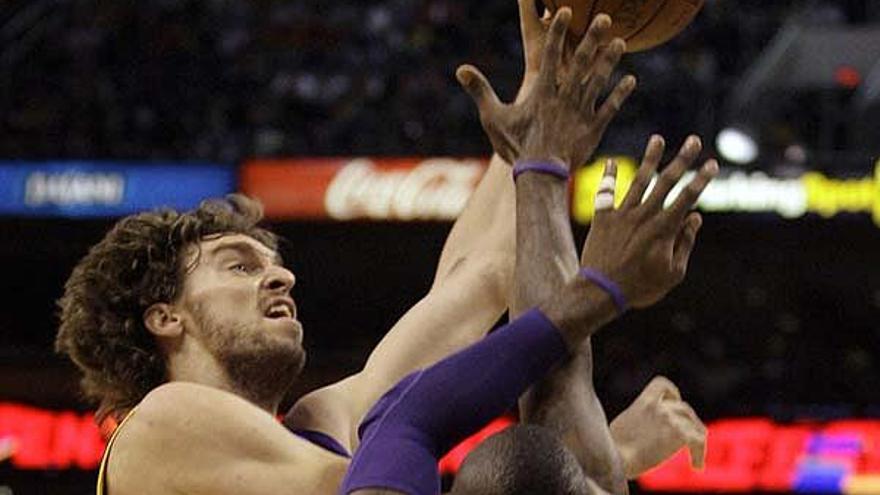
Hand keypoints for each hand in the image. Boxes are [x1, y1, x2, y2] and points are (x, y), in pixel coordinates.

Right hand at [456, 9, 635, 167]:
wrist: (540, 173)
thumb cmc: (515, 146)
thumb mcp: (493, 117)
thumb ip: (479, 90)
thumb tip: (460, 69)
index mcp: (543, 91)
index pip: (552, 54)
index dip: (559, 31)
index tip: (566, 11)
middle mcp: (566, 97)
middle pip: (582, 62)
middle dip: (592, 38)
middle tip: (604, 17)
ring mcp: (582, 112)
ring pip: (599, 81)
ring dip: (610, 60)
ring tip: (620, 42)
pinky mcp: (593, 128)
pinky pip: (610, 108)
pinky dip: (620, 94)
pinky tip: (631, 79)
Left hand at [580, 135, 718, 308]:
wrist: (600, 291)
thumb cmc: (640, 287)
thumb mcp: (672, 273)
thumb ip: (685, 243)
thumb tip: (696, 218)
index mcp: (664, 228)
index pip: (688, 197)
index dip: (702, 179)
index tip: (712, 163)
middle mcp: (644, 216)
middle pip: (667, 182)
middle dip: (682, 159)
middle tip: (693, 140)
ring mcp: (622, 215)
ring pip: (639, 181)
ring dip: (650, 159)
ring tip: (657, 138)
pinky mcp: (603, 219)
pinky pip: (606, 193)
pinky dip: (609, 177)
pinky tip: (611, 162)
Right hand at [609, 376, 706, 478]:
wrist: (618, 459)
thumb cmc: (614, 448)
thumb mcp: (624, 423)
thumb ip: (638, 418)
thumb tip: (644, 426)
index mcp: (644, 402)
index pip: (663, 385)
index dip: (672, 394)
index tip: (675, 404)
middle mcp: (660, 407)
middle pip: (684, 409)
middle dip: (688, 425)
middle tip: (687, 440)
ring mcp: (671, 420)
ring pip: (695, 426)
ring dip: (696, 440)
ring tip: (696, 458)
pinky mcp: (680, 434)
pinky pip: (699, 441)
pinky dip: (699, 454)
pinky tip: (696, 466)